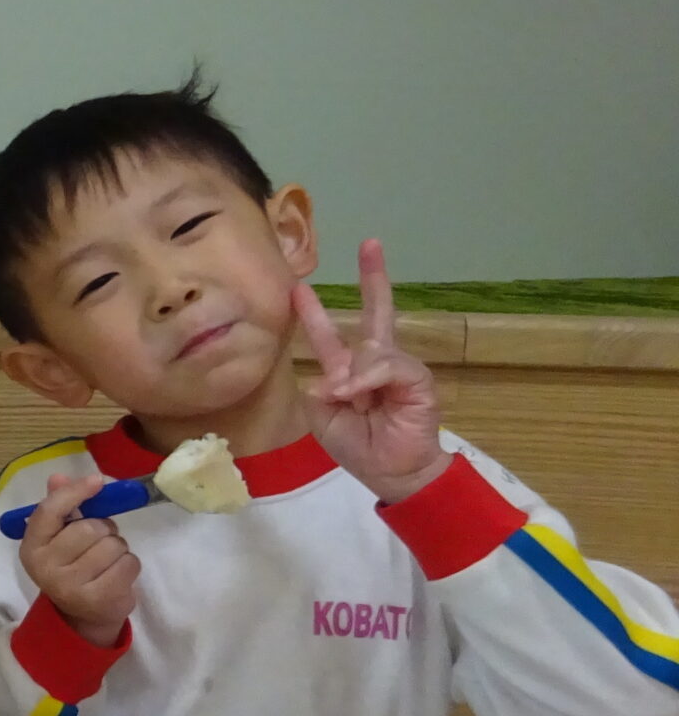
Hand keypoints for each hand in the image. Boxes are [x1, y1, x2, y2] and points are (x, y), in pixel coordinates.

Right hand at [19, 474, 139, 648]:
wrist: (81, 616)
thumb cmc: (71, 566)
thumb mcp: (59, 538)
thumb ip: (60, 506)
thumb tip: (58, 477)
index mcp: (32, 547)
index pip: (50, 511)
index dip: (75, 492)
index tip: (97, 481)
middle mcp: (46, 568)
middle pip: (90, 528)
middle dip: (104, 529)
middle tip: (101, 540)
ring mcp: (71, 586)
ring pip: (113, 545)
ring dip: (119, 548)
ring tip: (108, 560)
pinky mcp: (99, 599)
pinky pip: (128, 564)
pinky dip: (129, 565)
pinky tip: (117, 575)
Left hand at [294, 239, 448, 502]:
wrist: (393, 472)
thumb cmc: (359, 446)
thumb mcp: (324, 418)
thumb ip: (322, 391)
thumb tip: (335, 376)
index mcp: (348, 370)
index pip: (330, 335)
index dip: (315, 312)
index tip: (299, 286)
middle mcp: (375, 362)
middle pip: (376, 313)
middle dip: (374, 278)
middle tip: (370, 243)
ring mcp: (398, 368)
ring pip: (371, 350)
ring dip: (354, 377)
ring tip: (349, 400)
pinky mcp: (417, 379)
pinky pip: (386, 367)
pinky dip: (367, 380)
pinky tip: (359, 395)